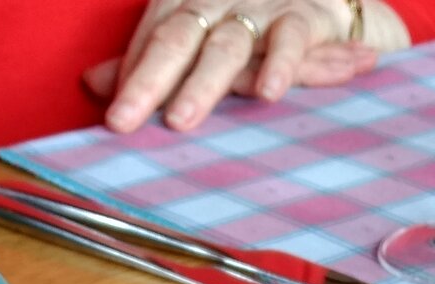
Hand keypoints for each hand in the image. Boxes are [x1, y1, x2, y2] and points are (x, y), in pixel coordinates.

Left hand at [91, 0, 381, 133]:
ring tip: (181, 120)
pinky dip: (281, 63)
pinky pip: (293, 36)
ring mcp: (265, 3)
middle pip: (177, 37)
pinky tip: (267, 93)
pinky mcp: (312, 12)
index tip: (112, 119)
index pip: (152, 37)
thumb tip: (95, 84)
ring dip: (204, 83)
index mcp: (191, 0)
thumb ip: (153, 58)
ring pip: (228, 43)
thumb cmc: (264, 24)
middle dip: (149, 81)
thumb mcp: (207, 40)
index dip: (131, 76)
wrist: (339, 0)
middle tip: (124, 121)